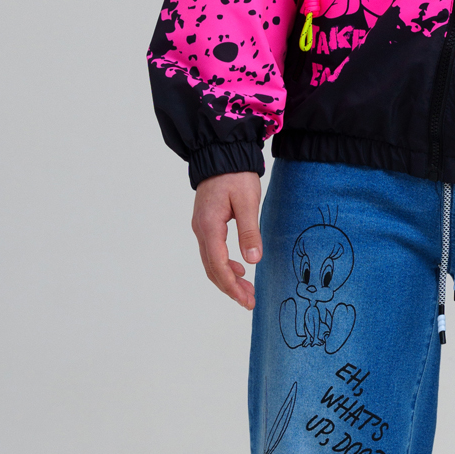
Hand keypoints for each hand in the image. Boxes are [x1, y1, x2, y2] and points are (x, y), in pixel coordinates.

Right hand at [191, 171, 262, 308]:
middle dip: (230, 287)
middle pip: (212, 268)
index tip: (246, 300)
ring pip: (211, 261)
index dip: (231, 286)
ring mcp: (201, 226)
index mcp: (209, 226)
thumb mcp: (247, 201)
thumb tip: (253, 260)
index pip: (218, 265)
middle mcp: (201, 229)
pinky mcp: (206, 222)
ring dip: (227, 278)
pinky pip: (212, 251)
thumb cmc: (236, 174)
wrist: (221, 152)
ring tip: (246, 290)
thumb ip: (249, 231)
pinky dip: (224, 264)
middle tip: (249, 301)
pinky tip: (239, 267)